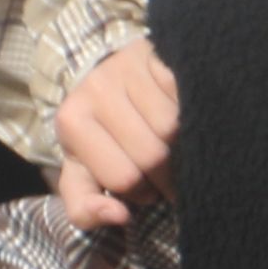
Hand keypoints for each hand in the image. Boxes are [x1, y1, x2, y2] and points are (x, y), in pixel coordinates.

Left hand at [53, 38, 177, 230]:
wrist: (108, 80)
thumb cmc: (99, 137)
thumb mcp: (81, 174)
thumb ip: (84, 207)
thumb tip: (118, 217)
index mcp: (71, 123)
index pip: (124, 178)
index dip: (144, 192)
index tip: (148, 190)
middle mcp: (94, 89)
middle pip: (153, 153)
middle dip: (169, 174)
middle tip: (172, 173)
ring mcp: (127, 66)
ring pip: (175, 126)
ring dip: (187, 144)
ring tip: (180, 145)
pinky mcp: (159, 52)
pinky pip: (190, 95)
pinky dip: (196, 113)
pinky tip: (188, 115)